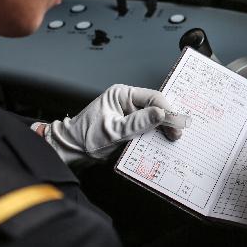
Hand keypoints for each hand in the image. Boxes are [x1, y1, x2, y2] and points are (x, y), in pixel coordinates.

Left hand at [41, 84, 179, 166]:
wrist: (70, 151)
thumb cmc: (84, 138)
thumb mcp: (113, 131)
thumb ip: (137, 123)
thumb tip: (160, 114)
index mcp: (121, 95)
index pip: (152, 98)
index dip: (167, 110)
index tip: (176, 124)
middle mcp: (126, 102)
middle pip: (155, 108)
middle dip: (167, 121)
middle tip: (176, 134)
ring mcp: (128, 115)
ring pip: (153, 119)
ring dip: (161, 129)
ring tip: (171, 139)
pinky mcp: (129, 127)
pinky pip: (146, 129)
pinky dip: (154, 136)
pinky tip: (160, 143)